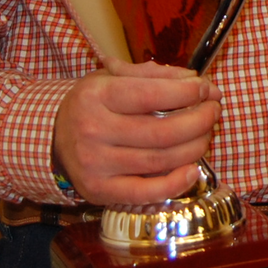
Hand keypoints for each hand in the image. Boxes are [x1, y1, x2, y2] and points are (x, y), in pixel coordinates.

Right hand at [52, 56, 221, 204]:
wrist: (53, 138)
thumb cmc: (92, 105)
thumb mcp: (113, 78)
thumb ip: (155, 75)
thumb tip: (199, 83)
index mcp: (97, 95)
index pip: (151, 94)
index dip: (187, 93)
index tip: (206, 89)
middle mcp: (93, 130)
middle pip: (162, 131)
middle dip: (199, 120)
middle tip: (213, 111)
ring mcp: (96, 164)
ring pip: (160, 160)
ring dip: (195, 147)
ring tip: (205, 134)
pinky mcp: (100, 191)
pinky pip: (147, 191)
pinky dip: (176, 183)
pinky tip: (193, 169)